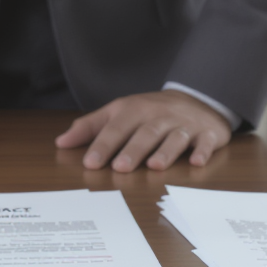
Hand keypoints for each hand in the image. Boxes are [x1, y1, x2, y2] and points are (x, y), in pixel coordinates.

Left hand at [54, 90, 231, 171]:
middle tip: (120, 168)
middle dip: (133, 150)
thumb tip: (61, 142)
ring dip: (165, 151)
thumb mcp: (118, 113)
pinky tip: (196, 162)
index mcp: (134, 111)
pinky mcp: (206, 133)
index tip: (90, 163)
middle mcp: (159, 116)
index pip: (116, 128)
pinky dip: (202, 151)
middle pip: (145, 133)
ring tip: (154, 166)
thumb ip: (90, 127)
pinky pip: (205, 142)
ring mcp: (184, 125)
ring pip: (173, 137)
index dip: (103, 145)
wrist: (197, 97)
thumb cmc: (150, 111)